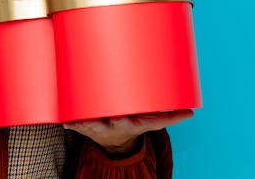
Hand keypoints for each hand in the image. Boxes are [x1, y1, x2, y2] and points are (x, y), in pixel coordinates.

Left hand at [63, 109, 193, 154]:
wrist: (118, 142)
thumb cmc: (134, 125)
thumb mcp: (150, 124)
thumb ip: (168, 117)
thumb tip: (191, 113)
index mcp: (126, 124)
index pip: (124, 123)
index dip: (121, 120)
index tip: (120, 117)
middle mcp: (109, 126)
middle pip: (102, 124)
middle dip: (96, 121)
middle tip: (88, 116)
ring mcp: (96, 127)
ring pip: (86, 125)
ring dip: (80, 122)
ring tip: (74, 119)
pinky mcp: (85, 126)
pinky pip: (75, 124)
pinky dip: (70, 123)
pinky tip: (64, 120)